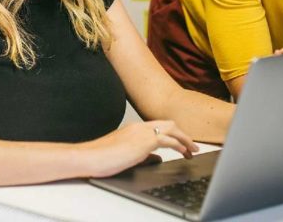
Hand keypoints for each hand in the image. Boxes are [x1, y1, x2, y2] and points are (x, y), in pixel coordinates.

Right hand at [81, 120, 198, 177]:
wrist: (90, 156)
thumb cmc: (101, 157)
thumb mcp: (126, 154)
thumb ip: (143, 154)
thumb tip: (157, 158)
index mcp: (134, 128)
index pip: (158, 126)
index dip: (172, 134)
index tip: (180, 143)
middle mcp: (140, 127)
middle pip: (169, 124)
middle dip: (182, 134)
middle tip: (191, 146)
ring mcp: (143, 132)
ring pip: (171, 129)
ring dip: (185, 139)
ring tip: (192, 150)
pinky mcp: (145, 142)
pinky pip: (168, 140)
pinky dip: (179, 144)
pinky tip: (184, 152)